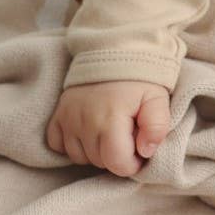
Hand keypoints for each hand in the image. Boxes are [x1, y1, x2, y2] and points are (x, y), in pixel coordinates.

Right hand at [46, 80, 171, 177]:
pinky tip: (89, 131)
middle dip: (117, 155)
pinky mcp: (57, 115)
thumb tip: (146, 152)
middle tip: (128, 134)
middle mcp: (84, 121)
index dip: (133, 163)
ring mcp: (67, 118)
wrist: (115, 51)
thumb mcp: (158, 98)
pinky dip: (73, 144)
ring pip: (79, 157)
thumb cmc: (140, 79)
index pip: (117, 163)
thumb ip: (157, 126)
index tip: (140, 151)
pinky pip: (58, 146)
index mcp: (111, 118)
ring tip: (111, 131)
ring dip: (96, 151)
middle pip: (99, 162)